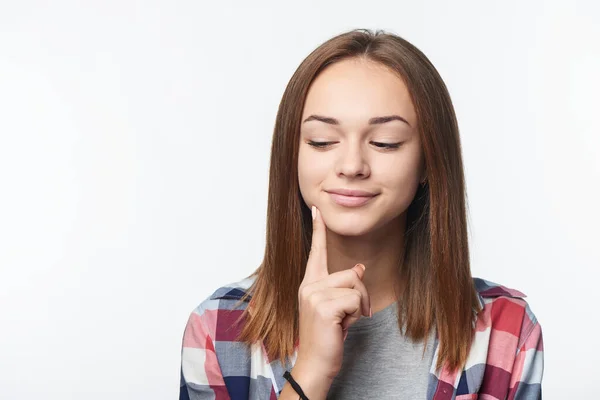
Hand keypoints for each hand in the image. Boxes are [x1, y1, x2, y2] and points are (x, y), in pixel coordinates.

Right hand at [295, 206, 370, 380]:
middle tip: (350, 316)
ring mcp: (313, 295)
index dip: (318, 230)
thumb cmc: (326, 337)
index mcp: (309, 284)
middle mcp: (308, 286)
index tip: (317, 210)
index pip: (316, 252)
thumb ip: (343, 287)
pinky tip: (342, 327)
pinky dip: (356, 315)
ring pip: (355, 285)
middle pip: (350, 274)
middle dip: (360, 296)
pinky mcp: (323, 306)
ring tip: (345, 322)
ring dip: (359, 307)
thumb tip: (358, 267)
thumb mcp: (337, 308)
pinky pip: (355, 299)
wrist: (315, 363)